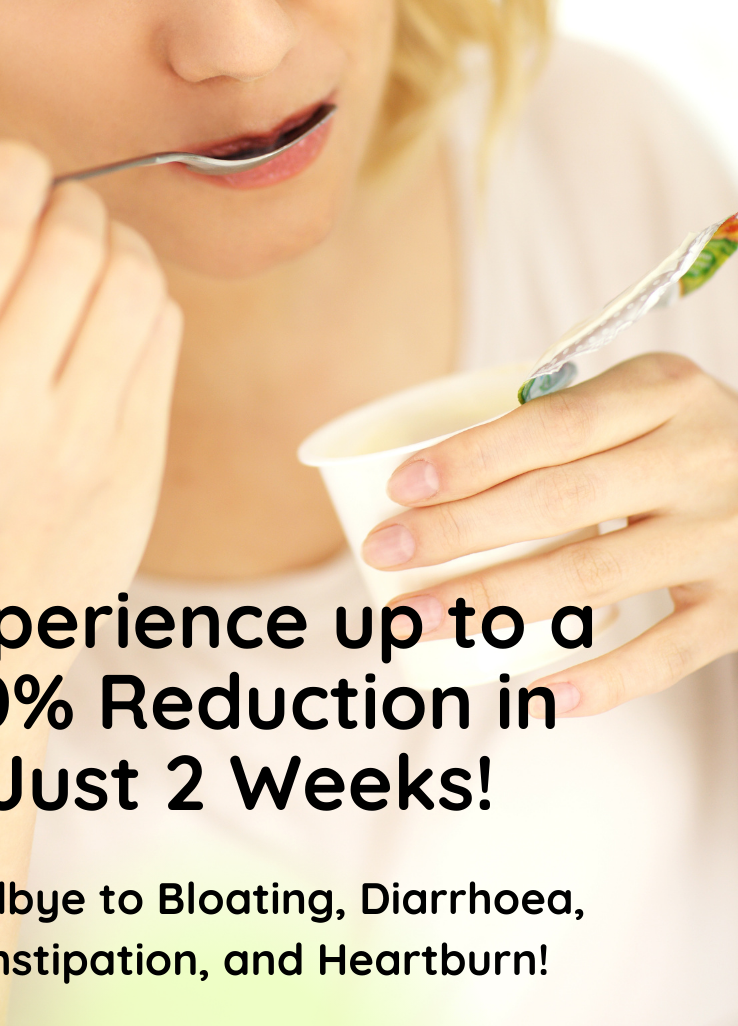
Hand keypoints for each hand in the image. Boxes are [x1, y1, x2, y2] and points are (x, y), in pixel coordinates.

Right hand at [0, 139, 181, 624]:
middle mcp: (2, 408)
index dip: (14, 168)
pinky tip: (112, 316)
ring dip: (117, 243)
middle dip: (70, 203)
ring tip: (88, 260)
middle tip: (53, 217)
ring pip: (136, 278)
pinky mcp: (141, 459)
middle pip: (75, 243)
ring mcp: (82, 439)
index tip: (12, 168)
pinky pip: (165, 330)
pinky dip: (143, 299)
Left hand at [361, 354, 737, 715]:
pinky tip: (536, 693)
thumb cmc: (687, 435)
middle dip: (458, 532)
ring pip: (595, 577)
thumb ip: (565, 419)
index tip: (400, 487)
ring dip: (494, 602)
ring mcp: (724, 537)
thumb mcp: (646, 396)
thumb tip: (436, 468)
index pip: (554, 426)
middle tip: (382, 555)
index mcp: (665, 392)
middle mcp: (699, 459)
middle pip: (560, 501)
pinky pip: (666, 654)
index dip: (472, 458)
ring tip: (418, 617)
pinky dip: (601, 679)